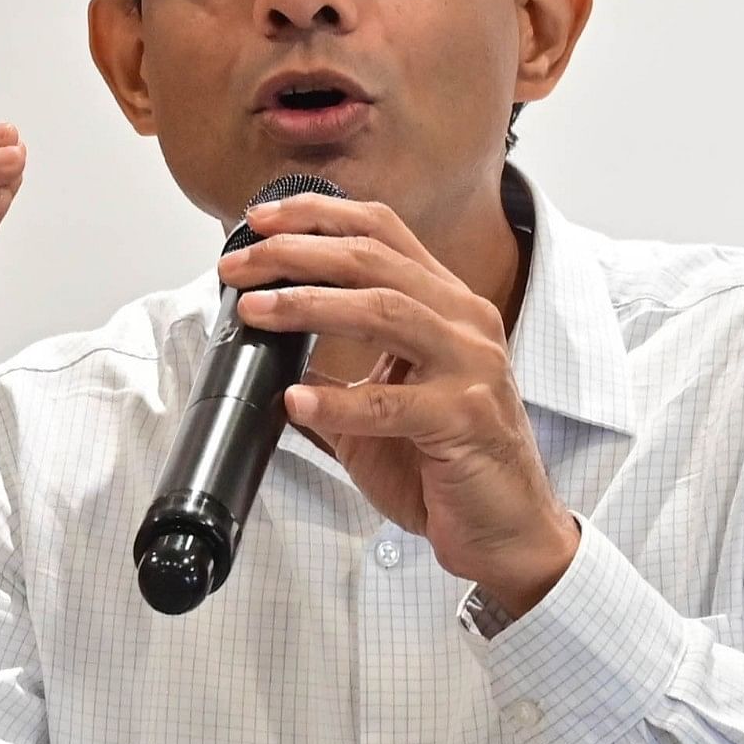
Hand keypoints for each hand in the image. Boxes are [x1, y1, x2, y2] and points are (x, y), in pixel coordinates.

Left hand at [227, 192, 578, 617]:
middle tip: (239, 266)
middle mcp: (464, 323)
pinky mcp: (468, 420)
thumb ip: (338, 373)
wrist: (504, 527)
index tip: (261, 220)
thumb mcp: (382, 405)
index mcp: (445, 306)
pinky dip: (338, 402)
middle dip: (298, 254)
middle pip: (374, 261)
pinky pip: (393, 403)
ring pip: (386, 311)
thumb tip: (272, 349)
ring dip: (309, 306)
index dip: (320, 217)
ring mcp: (472, 367)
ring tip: (255, 312)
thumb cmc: (445, 463)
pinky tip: (295, 401)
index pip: (382, 234)